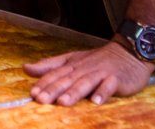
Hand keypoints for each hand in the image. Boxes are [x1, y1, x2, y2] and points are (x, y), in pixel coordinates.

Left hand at [25, 41, 153, 105]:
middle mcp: (83, 68)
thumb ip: (49, 66)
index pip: (55, 74)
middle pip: (66, 79)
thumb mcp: (71, 60)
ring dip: (74, 93)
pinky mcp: (116, 79)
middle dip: (53, 89)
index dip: (43, 83)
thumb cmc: (97, 61)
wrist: (128, 53)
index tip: (32, 93)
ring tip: (63, 102)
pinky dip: (102, 93)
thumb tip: (26, 68)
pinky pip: (109, 86)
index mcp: (71, 65)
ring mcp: (100, 73)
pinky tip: (96, 102)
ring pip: (85, 83)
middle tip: (41, 99)